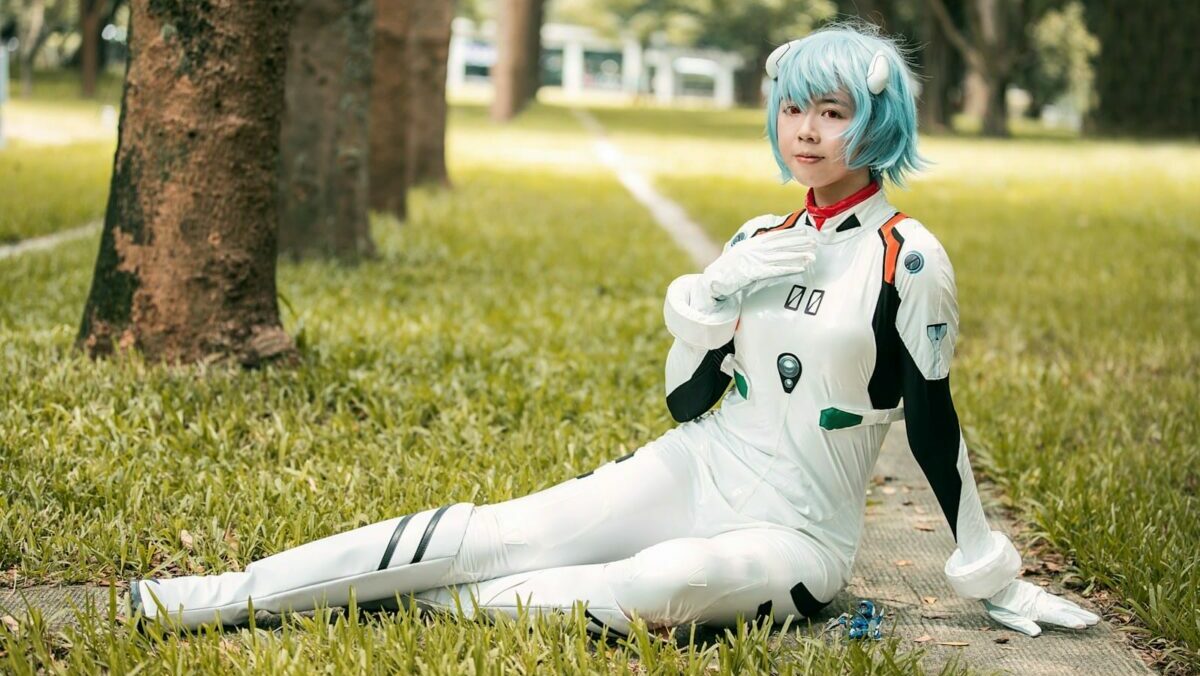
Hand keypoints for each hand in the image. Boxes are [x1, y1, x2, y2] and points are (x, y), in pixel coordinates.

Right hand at [700, 227, 815, 300]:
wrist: (715, 278)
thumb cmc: (728, 269)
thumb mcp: (742, 253)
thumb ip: (755, 250)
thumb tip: (767, 247)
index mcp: (753, 242)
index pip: (776, 236)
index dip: (791, 233)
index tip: (804, 232)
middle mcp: (756, 249)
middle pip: (782, 244)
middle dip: (799, 243)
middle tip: (814, 242)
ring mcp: (756, 260)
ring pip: (782, 257)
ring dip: (798, 256)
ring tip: (812, 256)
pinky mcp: (755, 272)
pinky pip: (776, 270)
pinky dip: (789, 268)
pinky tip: (800, 268)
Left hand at [983, 579, 1099, 636]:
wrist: (992, 583)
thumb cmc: (998, 603)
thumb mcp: (1006, 617)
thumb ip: (1022, 624)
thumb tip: (1038, 633)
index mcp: (1035, 608)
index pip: (1057, 616)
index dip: (1070, 621)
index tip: (1084, 625)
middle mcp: (1041, 601)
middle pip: (1065, 609)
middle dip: (1081, 615)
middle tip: (1097, 621)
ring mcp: (1040, 596)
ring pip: (1062, 603)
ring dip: (1077, 609)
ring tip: (1090, 615)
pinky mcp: (1038, 593)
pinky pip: (1056, 599)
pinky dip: (1067, 603)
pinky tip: (1071, 605)